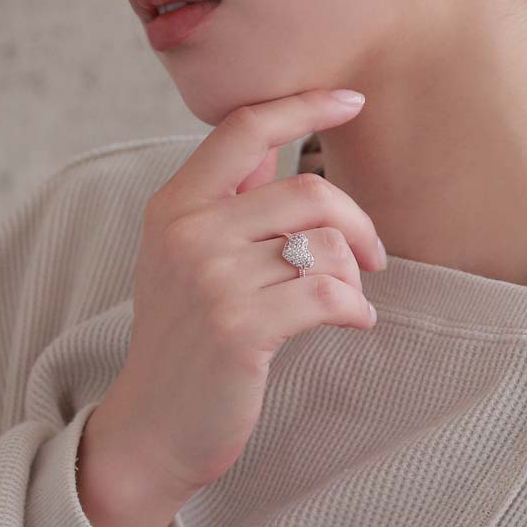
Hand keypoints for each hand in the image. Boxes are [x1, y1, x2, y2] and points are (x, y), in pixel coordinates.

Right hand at [78, 88, 381, 510]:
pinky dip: (356, 308)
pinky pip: (330, 293)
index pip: (246, 127)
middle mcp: (188, 231)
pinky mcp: (239, 327)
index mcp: (175, 203)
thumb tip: (278, 136)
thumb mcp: (187, 252)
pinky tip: (355, 321)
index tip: (353, 99)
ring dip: (354, 273)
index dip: (305, 105)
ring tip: (348, 297)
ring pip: (326, 245)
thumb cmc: (185, 331)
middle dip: (359, 221)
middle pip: (309, 191)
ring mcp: (211, 278)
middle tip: (374, 255)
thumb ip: (229, 195)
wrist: (152, 427)